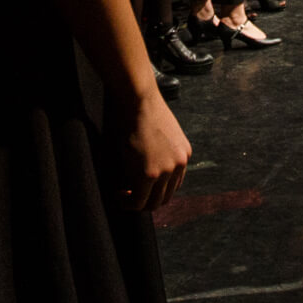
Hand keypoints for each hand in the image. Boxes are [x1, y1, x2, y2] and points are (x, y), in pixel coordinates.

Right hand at [110, 82, 191, 211]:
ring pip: (153, 203)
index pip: (174, 183)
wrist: (138, 98)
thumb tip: (147, 164)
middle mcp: (180, 164)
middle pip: (166, 196)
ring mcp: (167, 170)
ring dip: (137, 204)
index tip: (140, 187)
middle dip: (148, 200)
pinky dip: (127, 203)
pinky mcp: (150, 174)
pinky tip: (118, 196)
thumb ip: (160, 150)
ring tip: (122, 198)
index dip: (156, 190)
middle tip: (130, 196)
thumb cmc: (142, 108)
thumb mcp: (160, 131)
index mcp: (183, 153)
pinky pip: (138, 201)